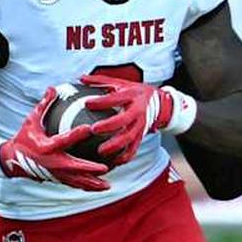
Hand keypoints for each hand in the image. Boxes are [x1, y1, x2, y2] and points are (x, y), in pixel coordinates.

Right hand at [0, 87, 110, 190]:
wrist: (11, 161)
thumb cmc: (23, 138)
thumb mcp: (31, 121)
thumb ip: (44, 105)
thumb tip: (53, 87)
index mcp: (47, 147)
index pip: (64, 140)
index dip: (77, 134)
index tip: (90, 128)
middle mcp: (52, 163)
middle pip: (74, 167)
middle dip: (90, 169)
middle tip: (106, 167)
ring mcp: (55, 174)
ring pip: (76, 181)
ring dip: (92, 184)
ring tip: (108, 186)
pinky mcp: (56, 180)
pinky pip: (74, 184)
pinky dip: (86, 186)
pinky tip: (99, 187)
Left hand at [81, 75, 197, 163]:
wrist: (160, 103)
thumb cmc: (135, 92)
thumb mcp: (121, 84)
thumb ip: (101, 82)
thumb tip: (80, 78)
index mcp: (131, 96)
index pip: (115, 98)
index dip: (102, 101)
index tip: (87, 104)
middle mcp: (137, 111)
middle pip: (123, 120)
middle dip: (109, 126)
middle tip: (94, 129)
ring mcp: (140, 125)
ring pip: (129, 138)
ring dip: (115, 146)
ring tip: (100, 151)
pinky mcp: (141, 136)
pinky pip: (134, 149)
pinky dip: (125, 157)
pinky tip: (113, 163)